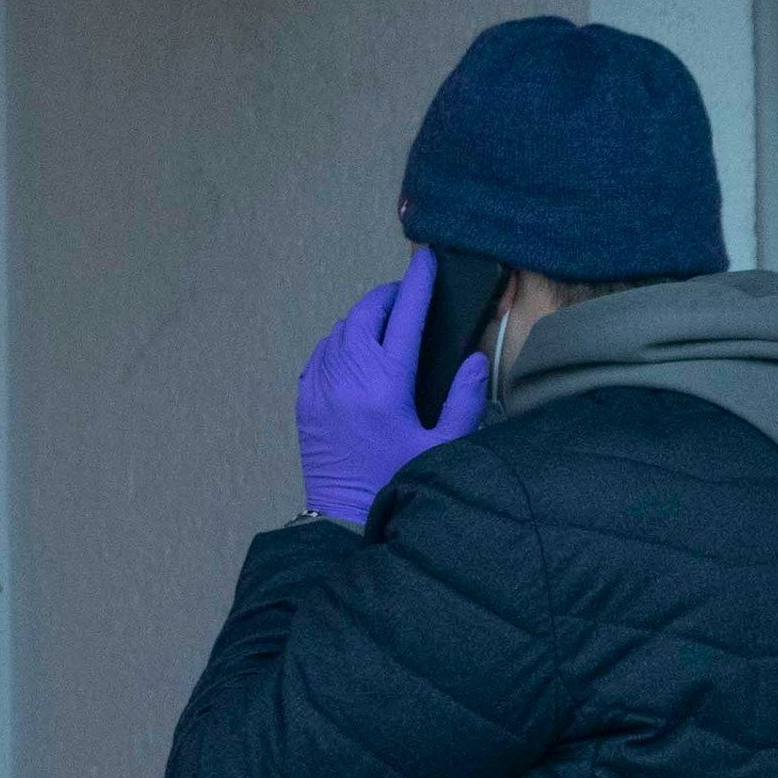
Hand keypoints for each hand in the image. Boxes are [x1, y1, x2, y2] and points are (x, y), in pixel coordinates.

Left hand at [296, 245, 487, 523]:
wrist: (342, 519)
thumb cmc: (395, 483)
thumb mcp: (443, 446)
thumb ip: (464, 400)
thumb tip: (472, 360)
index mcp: (386, 384)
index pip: (405, 316)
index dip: (419, 283)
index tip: (428, 259)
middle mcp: (347, 376)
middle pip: (366, 313)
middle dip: (389, 297)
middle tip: (410, 296)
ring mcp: (320, 386)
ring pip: (340, 330)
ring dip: (364, 318)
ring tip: (388, 323)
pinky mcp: (304, 400)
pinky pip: (321, 353)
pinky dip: (341, 341)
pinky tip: (357, 352)